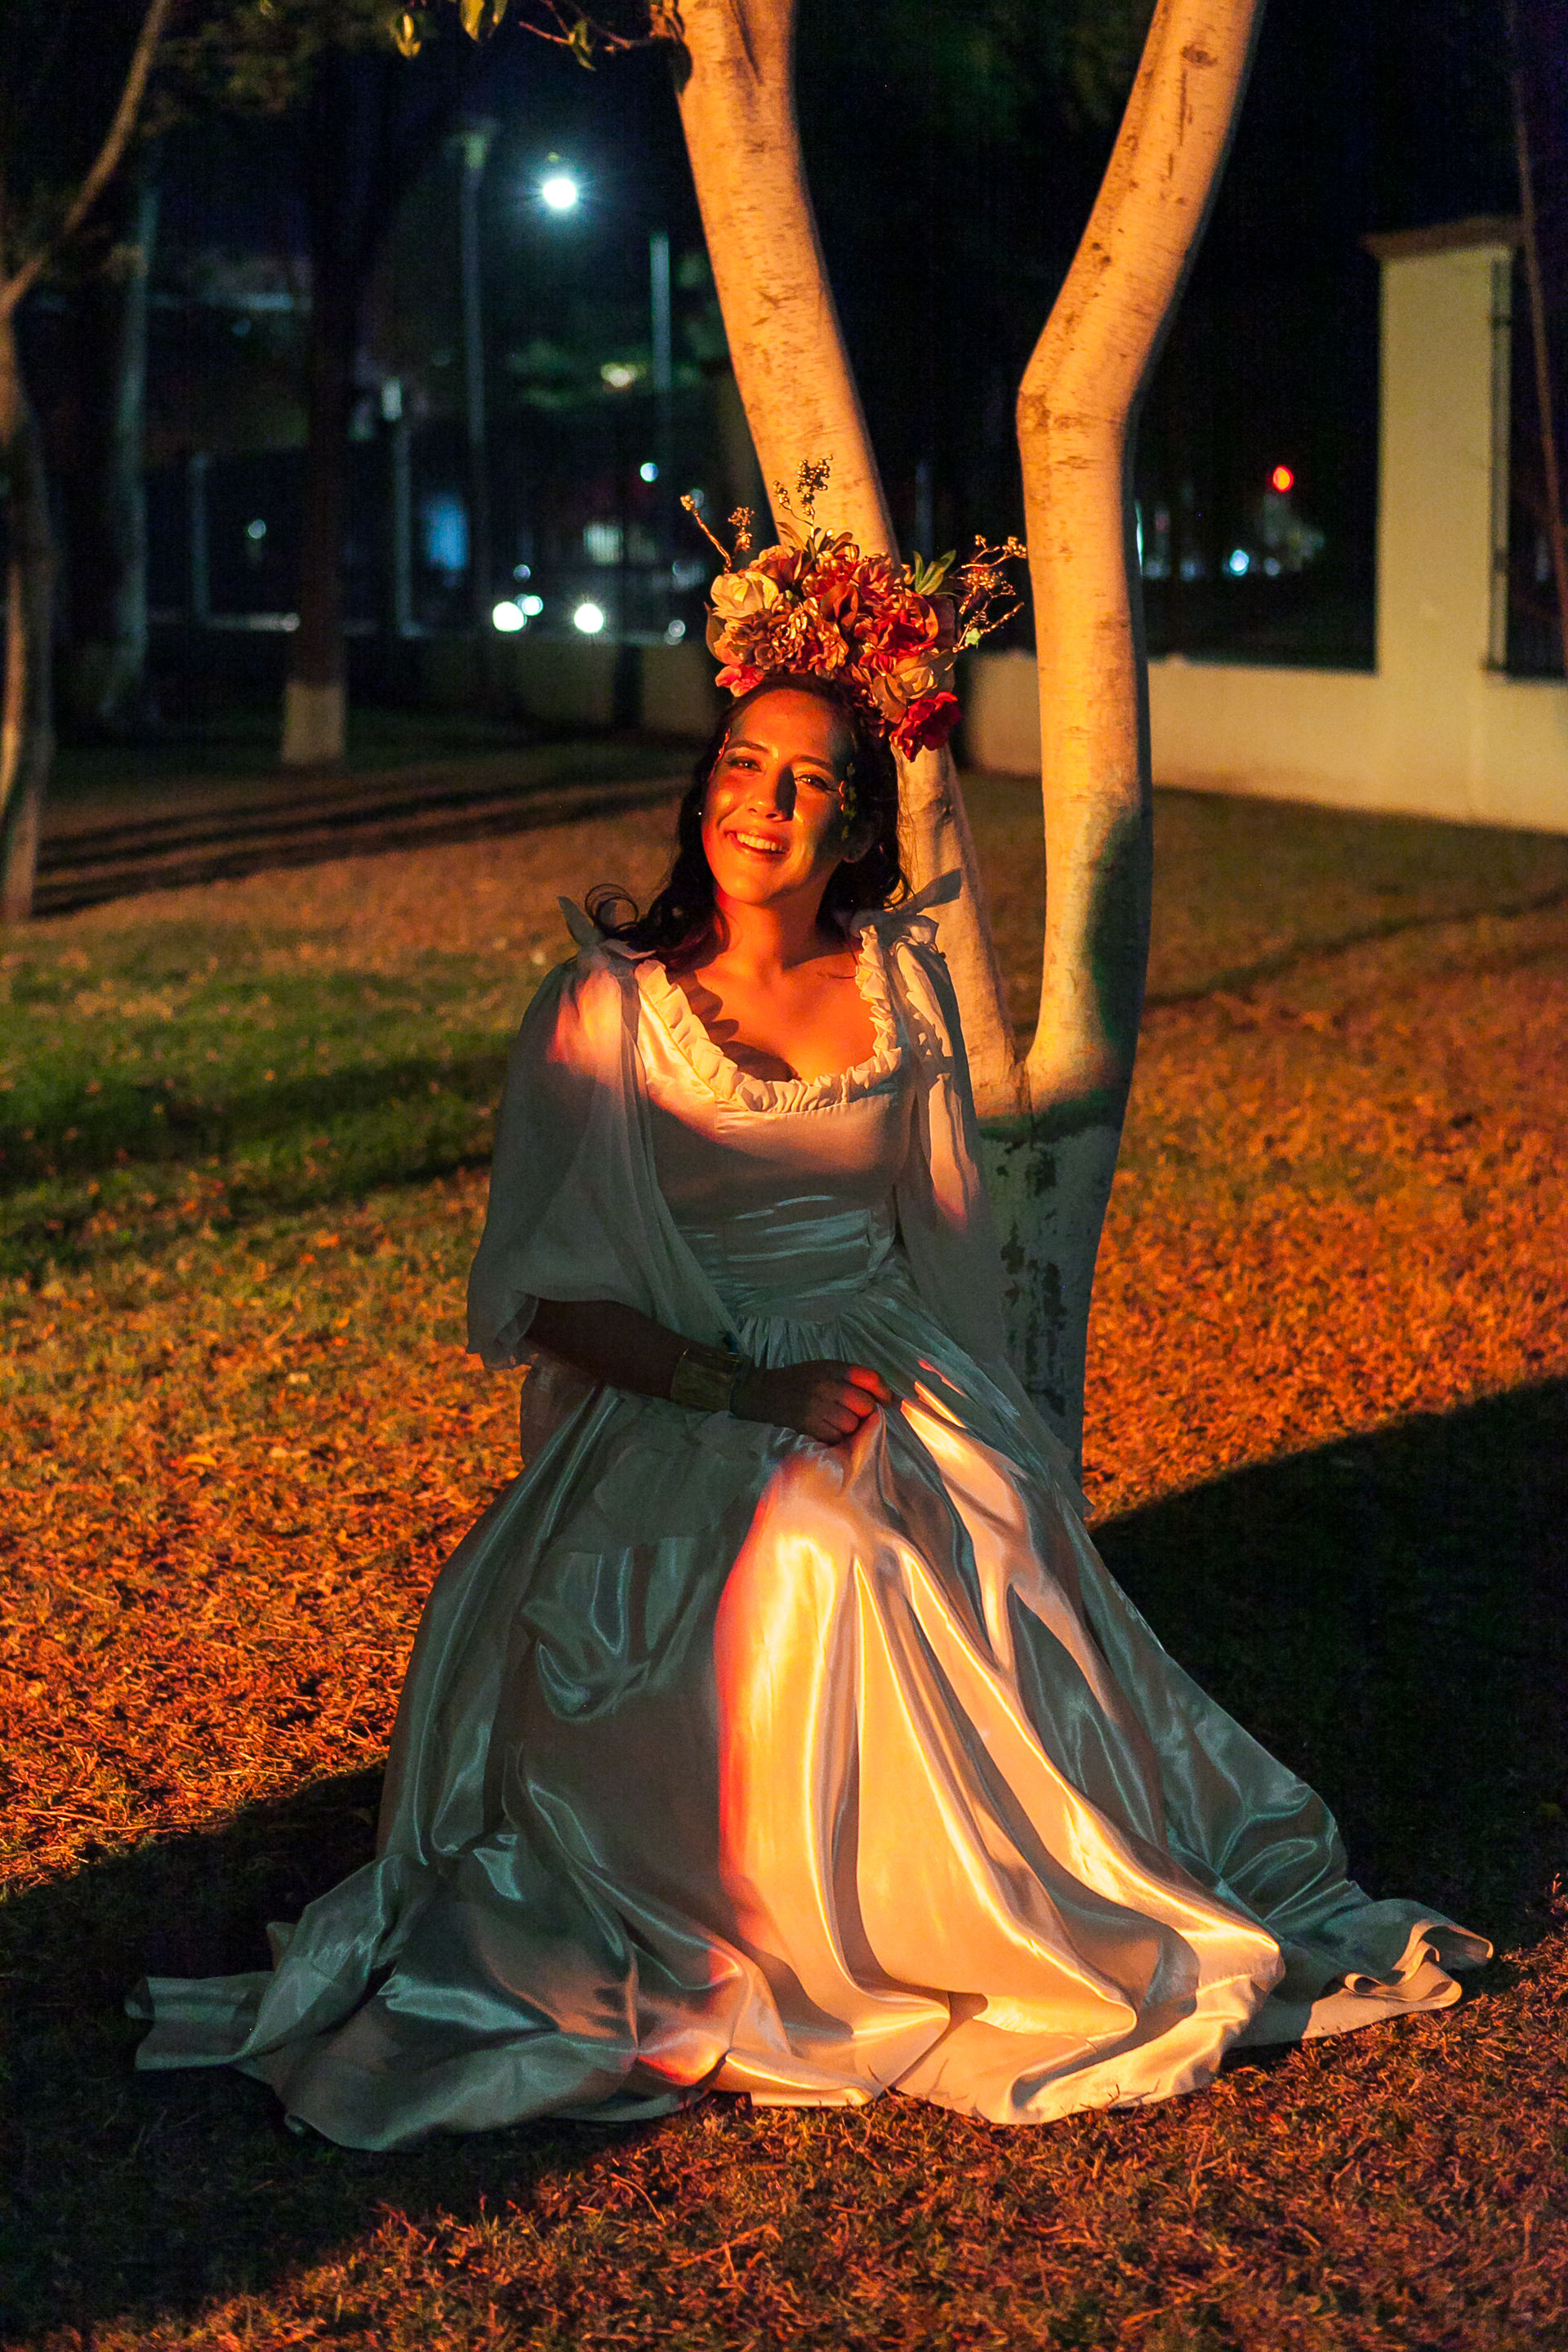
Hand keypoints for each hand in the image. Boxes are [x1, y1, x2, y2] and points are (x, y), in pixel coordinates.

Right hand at [733, 1359, 893, 1443]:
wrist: (763, 1391)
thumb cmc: (799, 1380)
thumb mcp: (825, 1369)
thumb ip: (851, 1378)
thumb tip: (885, 1397)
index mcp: (833, 1368)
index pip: (870, 1378)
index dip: (884, 1392)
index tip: (886, 1402)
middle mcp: (826, 1385)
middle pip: (865, 1405)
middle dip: (864, 1413)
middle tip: (854, 1414)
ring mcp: (817, 1406)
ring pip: (852, 1424)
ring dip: (849, 1428)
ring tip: (837, 1422)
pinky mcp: (808, 1424)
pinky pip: (836, 1436)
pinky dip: (836, 1437)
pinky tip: (827, 1429)